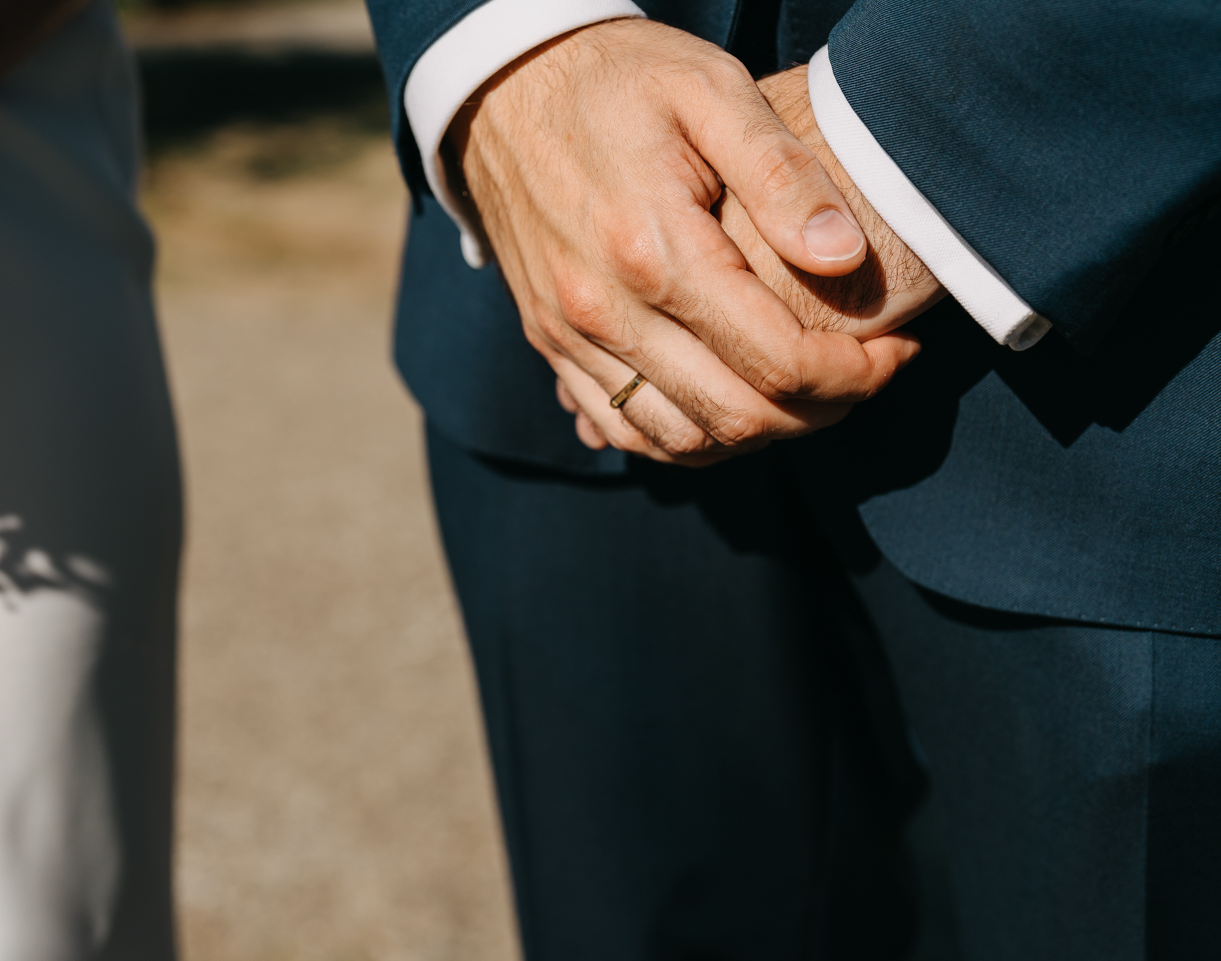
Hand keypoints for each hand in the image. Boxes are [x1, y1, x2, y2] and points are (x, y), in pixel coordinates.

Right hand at [558, 64, 945, 462]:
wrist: (502, 89)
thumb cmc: (619, 80)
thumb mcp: (712, 91)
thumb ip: (783, 176)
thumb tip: (845, 258)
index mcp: (654, 248)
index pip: (776, 358)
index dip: (854, 373)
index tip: (898, 350)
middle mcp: (605, 309)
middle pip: (736, 415)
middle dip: (821, 412)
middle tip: (867, 376)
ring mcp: (571, 335)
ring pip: (681, 440)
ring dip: (759, 435)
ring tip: (807, 395)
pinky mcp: (552, 344)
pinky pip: (624, 430)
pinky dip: (689, 439)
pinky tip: (730, 408)